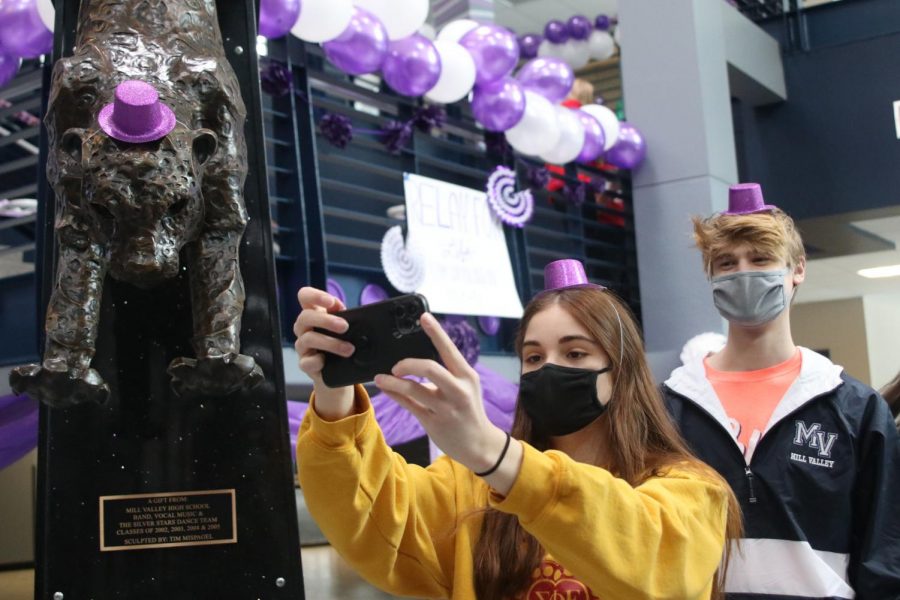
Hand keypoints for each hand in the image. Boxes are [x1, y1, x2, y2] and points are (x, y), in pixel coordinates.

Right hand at [293, 286, 354, 419]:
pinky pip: (306, 361)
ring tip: (349, 349)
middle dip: (326, 320)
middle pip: (305, 316)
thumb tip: (359, 313)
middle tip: (345, 327)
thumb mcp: (347, 328)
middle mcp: (304, 328)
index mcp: (313, 314)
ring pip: (308, 339)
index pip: (304, 296)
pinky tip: (327, 362)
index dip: (314, 295)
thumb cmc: (342, 343)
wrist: (340, 372)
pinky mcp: (305, 364)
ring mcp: (302, 346)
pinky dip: (318, 361)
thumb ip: (348, 317)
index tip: (331, 302)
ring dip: (331, 343)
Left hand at [374, 313, 520, 490]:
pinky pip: (408, 405)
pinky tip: (386, 389)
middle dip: (408, 363)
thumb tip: (419, 358)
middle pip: (430, 368)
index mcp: (467, 376)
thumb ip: (447, 372)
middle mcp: (458, 390)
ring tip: (380, 378)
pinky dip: (395, 395)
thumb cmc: (469, 410)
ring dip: (393, 382)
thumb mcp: (466, 387)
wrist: (479, 445)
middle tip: (396, 366)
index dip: (436, 332)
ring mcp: (445, 408)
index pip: (450, 349)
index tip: (423, 316)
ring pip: (414, 389)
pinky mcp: (433, 422)